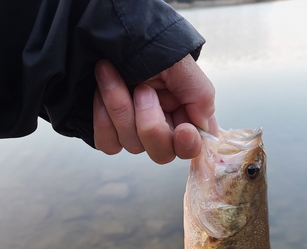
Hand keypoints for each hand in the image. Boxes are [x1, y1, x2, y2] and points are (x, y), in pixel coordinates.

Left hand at [93, 55, 216, 162]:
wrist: (111, 35)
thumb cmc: (149, 47)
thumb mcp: (180, 64)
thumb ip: (200, 95)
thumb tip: (204, 127)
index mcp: (186, 117)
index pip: (193, 148)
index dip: (187, 144)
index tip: (183, 130)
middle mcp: (163, 130)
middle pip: (162, 154)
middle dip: (150, 123)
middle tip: (142, 89)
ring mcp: (135, 135)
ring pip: (132, 145)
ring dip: (121, 106)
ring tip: (114, 74)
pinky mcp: (111, 135)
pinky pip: (108, 143)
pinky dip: (103, 116)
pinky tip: (102, 90)